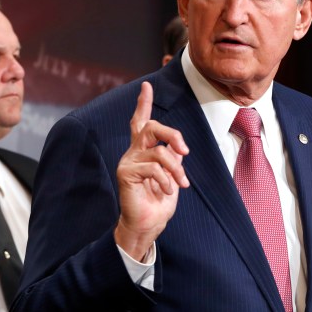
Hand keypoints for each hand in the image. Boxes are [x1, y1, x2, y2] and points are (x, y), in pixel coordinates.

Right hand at [114, 82, 188, 260]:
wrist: (147, 225)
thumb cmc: (159, 203)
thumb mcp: (172, 176)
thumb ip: (173, 159)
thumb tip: (178, 148)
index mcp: (144, 150)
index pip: (140, 122)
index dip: (143, 103)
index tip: (147, 86)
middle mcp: (134, 152)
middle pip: (150, 127)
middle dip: (171, 134)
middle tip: (184, 150)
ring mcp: (128, 161)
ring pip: (158, 151)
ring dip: (176, 169)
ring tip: (181, 184)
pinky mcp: (126, 173)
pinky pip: (153, 168)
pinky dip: (166, 180)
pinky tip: (167, 192)